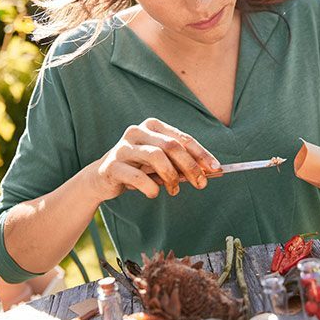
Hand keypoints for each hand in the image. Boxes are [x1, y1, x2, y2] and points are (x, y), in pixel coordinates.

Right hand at [87, 118, 220, 200]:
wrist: (102, 178)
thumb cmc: (138, 169)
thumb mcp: (161, 164)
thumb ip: (181, 165)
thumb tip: (211, 172)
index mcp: (153, 126)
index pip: (182, 138)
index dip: (201, 154)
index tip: (216, 169)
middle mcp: (137, 131)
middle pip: (171, 146)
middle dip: (190, 166)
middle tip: (201, 184)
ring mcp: (123, 147)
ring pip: (156, 156)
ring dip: (171, 176)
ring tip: (174, 190)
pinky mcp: (112, 165)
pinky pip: (137, 176)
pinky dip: (151, 187)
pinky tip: (154, 193)